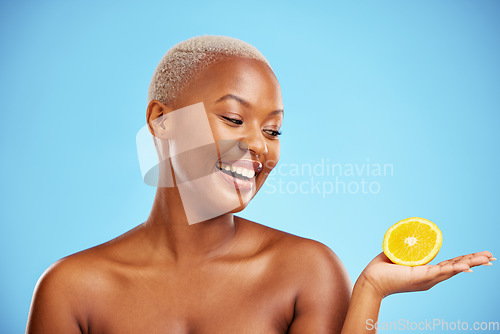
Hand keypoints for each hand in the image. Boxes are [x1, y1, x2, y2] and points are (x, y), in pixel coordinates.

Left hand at [359, 251, 493, 298]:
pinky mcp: (421, 278)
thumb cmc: (382, 269)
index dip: (465, 261)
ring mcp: (427, 279)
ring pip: (453, 269)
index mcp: (427, 273)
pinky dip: (454, 269)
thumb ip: (407, 247)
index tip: (480, 258)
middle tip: (492, 257)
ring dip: (470, 263)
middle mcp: (430, 278)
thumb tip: (410, 235)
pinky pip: (440, 272)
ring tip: (487, 259)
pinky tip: (467, 267)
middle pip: (457, 268)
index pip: (450, 266)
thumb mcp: (399, 255)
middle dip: (475, 262)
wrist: (371, 280)